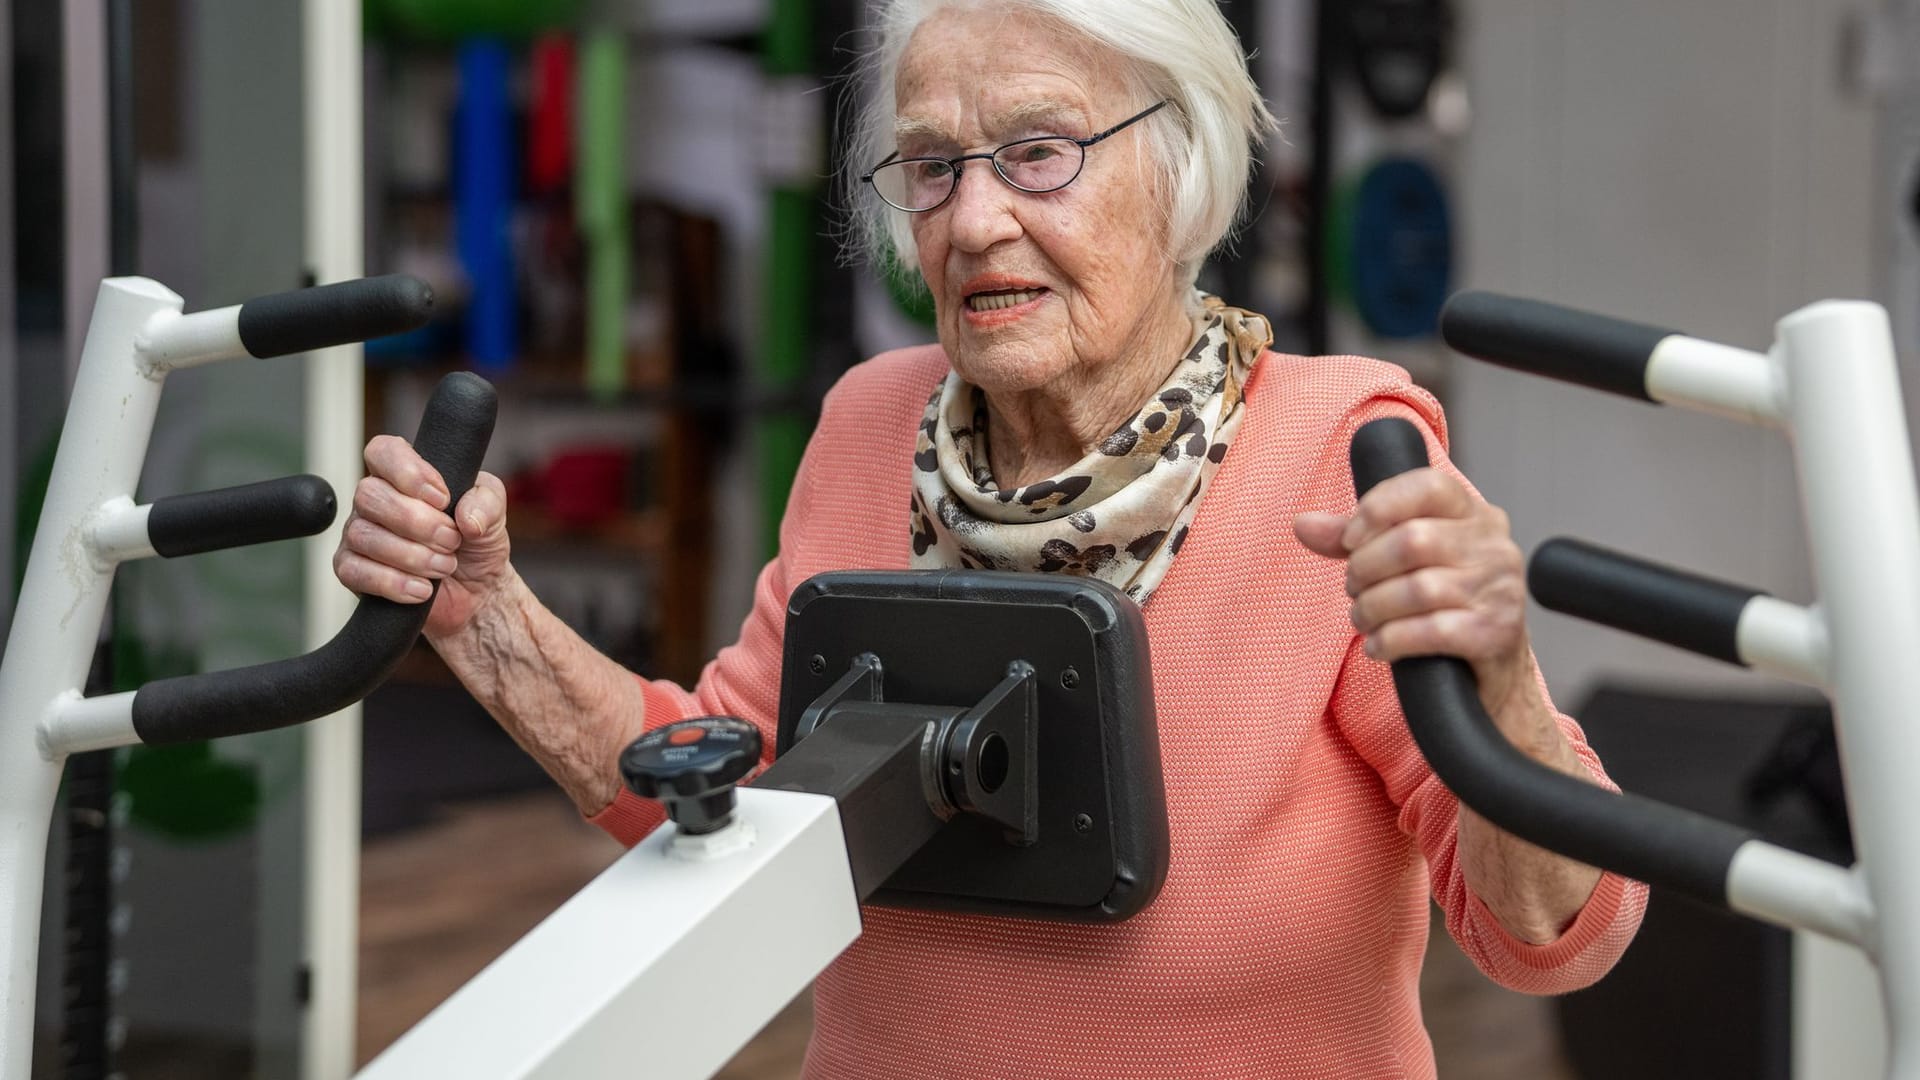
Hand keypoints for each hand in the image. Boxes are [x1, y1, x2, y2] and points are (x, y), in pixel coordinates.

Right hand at [332, 434, 511, 638]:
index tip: (443, 498)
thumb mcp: (493, 515)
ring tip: (445, 566)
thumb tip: (466, 517)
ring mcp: (359, 535)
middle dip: (418, 522)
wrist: (476, 592)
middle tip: (451, 540)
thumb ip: (487, 502)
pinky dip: (393, 582)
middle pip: (370, 495)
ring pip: (364, 535)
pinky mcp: (353, 570)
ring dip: (413, 555)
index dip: (408, 472)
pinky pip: (355, 571)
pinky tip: (422, 589)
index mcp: (403, 477)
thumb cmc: (476, 544)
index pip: (383, 451)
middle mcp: (375, 501)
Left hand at [1293, 468, 1549, 745]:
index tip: (1350, 540)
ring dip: (1373, 608)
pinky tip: (1379, 646)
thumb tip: (1303, 524)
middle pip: (1413, 540)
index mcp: (1474, 515)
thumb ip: (1356, 539)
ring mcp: (1500, 590)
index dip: (1378, 508)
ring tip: (1363, 619)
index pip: (1427, 486)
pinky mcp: (1494, 633)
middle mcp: (1494, 547)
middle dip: (1366, 568)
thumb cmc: (1445, 606)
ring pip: (1417, 589)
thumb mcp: (1404, 563)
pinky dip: (1390, 640)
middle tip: (1354, 589)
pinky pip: (1429, 632)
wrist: (1492, 671)